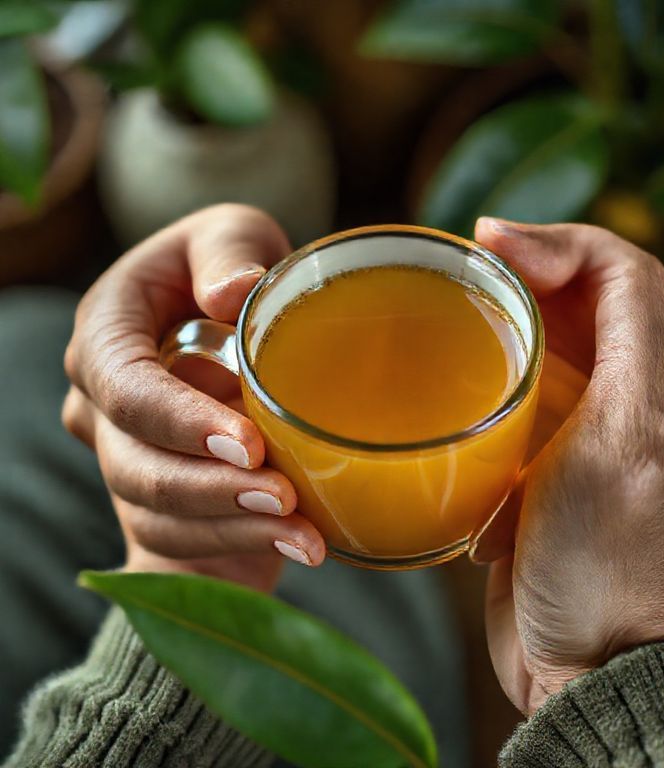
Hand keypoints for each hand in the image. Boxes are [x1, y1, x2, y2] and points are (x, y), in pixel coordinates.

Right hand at [62, 205, 325, 592]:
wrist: (234, 335)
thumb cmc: (231, 276)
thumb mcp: (232, 236)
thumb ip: (227, 252)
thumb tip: (231, 292)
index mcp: (110, 332)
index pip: (126, 387)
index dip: (181, 420)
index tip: (247, 443)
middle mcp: (102, 403)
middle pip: (136, 464)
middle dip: (211, 488)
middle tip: (283, 496)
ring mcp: (125, 456)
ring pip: (158, 513)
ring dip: (232, 526)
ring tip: (301, 532)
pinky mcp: (156, 497)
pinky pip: (180, 539)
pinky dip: (239, 545)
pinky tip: (297, 543)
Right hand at [474, 219, 663, 715]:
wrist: (584, 657)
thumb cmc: (601, 560)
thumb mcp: (626, 439)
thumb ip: (621, 340)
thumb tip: (556, 261)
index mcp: (661, 382)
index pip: (623, 269)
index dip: (558, 239)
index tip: (488, 241)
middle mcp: (634, 396)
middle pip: (586, 296)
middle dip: (527, 268)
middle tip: (464, 266)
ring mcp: (590, 429)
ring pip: (551, 340)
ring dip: (506, 315)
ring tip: (454, 307)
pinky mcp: (549, 459)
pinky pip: (524, 392)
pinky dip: (490, 370)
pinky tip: (455, 379)